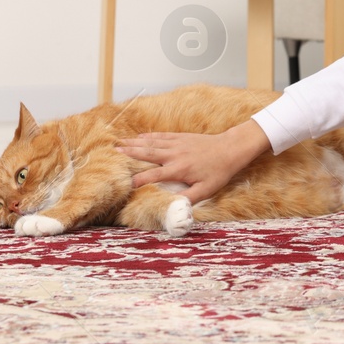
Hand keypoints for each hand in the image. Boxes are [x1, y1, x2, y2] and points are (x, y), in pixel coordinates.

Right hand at [117, 120, 269, 204]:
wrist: (230, 149)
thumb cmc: (218, 172)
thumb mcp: (206, 190)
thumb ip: (189, 199)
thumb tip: (174, 208)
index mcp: (179, 169)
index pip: (154, 176)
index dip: (139, 181)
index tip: (127, 185)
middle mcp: (174, 154)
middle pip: (147, 153)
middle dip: (129, 153)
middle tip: (113, 152)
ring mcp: (177, 144)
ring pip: (152, 143)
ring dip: (135, 143)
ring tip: (119, 142)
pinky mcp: (181, 137)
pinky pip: (161, 135)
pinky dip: (149, 136)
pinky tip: (140, 136)